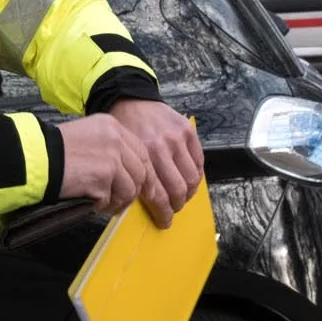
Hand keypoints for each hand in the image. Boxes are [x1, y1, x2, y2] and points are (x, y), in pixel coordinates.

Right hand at [55, 114, 150, 216]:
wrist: (35, 157)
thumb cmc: (55, 149)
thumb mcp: (87, 135)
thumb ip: (110, 148)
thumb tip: (127, 172)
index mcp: (113, 126)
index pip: (141, 152)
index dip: (143, 172)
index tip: (141, 186)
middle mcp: (116, 140)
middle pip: (140, 172)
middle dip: (133, 191)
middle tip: (119, 200)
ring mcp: (111, 160)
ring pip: (129, 190)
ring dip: (117, 201)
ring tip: (103, 203)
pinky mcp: (102, 179)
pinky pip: (110, 200)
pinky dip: (101, 205)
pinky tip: (90, 202)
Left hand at [105, 98, 203, 227]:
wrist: (130, 99)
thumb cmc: (122, 130)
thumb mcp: (122, 155)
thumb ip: (134, 177)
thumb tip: (145, 205)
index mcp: (142, 157)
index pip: (158, 195)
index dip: (163, 213)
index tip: (164, 221)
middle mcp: (161, 148)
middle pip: (178, 190)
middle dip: (177, 206)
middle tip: (173, 209)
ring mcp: (177, 139)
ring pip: (192, 179)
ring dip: (189, 193)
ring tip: (182, 196)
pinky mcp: (188, 131)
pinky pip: (199, 161)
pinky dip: (196, 175)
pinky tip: (189, 179)